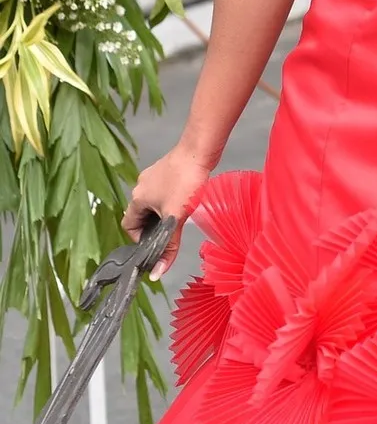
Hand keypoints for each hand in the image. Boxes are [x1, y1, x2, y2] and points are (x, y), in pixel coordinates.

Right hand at [121, 144, 214, 280]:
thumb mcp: (176, 218)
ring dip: (165, 213)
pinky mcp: (167, 171)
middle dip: (155, 226)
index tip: (157, 243)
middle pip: (142, 215)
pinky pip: (164, 192)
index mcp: (137, 198)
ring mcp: (153, 177)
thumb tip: (157, 272)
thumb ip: (168, 245)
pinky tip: (187, 199)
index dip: (140, 239)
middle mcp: (141, 187)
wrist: (199, 150)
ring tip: (181, 214)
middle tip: (172, 230)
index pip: (129, 226)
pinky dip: (172, 200)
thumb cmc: (185, 182)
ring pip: (154, 203)